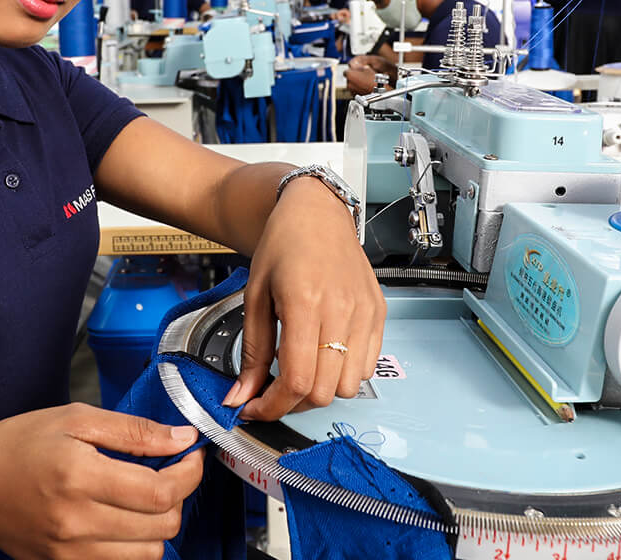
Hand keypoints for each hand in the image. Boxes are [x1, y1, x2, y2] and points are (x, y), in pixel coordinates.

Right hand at [0, 404, 202, 559]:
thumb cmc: (15, 447)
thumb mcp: (73, 419)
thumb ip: (132, 430)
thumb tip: (181, 439)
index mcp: (80, 477)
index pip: (160, 491)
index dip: (189, 474)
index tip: (191, 455)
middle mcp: (77, 522)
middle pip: (162, 525)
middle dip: (178, 496)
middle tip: (169, 471)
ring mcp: (71, 552)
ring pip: (149, 554)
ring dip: (159, 524)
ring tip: (145, 497)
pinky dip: (136, 546)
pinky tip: (126, 520)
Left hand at [225, 179, 385, 420]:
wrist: (317, 213)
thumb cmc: (283, 245)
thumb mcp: (255, 297)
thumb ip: (252, 352)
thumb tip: (242, 396)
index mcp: (305, 302)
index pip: (296, 380)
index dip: (273, 406)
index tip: (254, 408)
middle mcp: (342, 310)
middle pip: (323, 391)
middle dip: (292, 402)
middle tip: (272, 390)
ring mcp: (365, 313)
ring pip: (349, 386)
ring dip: (321, 390)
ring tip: (301, 370)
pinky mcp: (379, 313)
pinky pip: (368, 366)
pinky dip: (344, 374)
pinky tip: (324, 356)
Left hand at [343, 57, 378, 94]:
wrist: (378, 91)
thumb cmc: (373, 80)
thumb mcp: (367, 68)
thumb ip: (359, 67)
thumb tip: (358, 67)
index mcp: (350, 75)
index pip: (346, 72)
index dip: (351, 71)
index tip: (355, 71)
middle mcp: (348, 83)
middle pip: (349, 78)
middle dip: (353, 77)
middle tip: (361, 76)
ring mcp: (351, 90)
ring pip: (351, 85)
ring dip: (355, 83)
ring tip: (363, 82)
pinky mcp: (354, 95)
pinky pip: (354, 90)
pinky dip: (357, 88)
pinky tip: (363, 87)